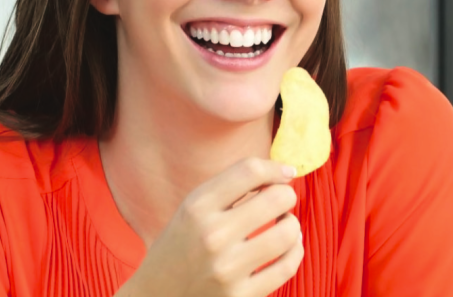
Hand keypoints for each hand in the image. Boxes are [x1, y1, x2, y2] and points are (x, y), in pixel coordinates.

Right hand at [116, 158, 302, 296]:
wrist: (157, 295)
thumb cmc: (184, 243)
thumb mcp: (195, 206)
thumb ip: (233, 184)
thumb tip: (287, 173)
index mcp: (197, 207)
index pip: (250, 171)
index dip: (275, 168)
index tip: (286, 173)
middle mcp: (212, 236)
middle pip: (277, 198)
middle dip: (286, 196)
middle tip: (280, 202)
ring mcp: (227, 269)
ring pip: (288, 233)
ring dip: (292, 224)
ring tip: (283, 225)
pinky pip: (287, 267)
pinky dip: (294, 251)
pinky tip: (286, 247)